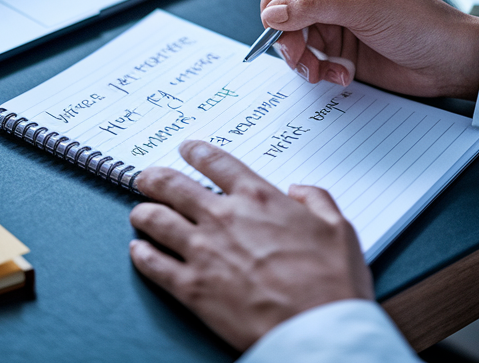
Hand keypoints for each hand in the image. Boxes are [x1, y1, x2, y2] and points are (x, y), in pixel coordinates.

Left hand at [129, 139, 372, 350]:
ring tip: (140, 212)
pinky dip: (141, 253)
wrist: (317, 330)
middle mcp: (224, 218)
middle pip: (173, 186)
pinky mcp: (191, 288)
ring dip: (143, 212)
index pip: (216, 163)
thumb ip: (318, 201)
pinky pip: (153, 264)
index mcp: (259, 199)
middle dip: (154, 178)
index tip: (186, 149)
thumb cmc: (332, 283)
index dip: (196, 152)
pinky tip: (138, 250)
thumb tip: (299, 190)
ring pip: (155, 220)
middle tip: (147, 178)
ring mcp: (203, 252)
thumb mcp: (340, 229)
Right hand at [260, 0, 478, 96]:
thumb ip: (313, 7)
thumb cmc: (422, 22)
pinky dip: (319, 69)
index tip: (272, 17)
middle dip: (286, 32)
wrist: (450, 61)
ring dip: (301, 56)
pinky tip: (341, 74)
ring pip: (294, 35)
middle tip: (296, 53)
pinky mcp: (342, 48)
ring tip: (318, 69)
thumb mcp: (363, 8)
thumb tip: (273, 13)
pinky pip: (312, 57)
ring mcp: (338, 20)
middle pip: (286, 4)